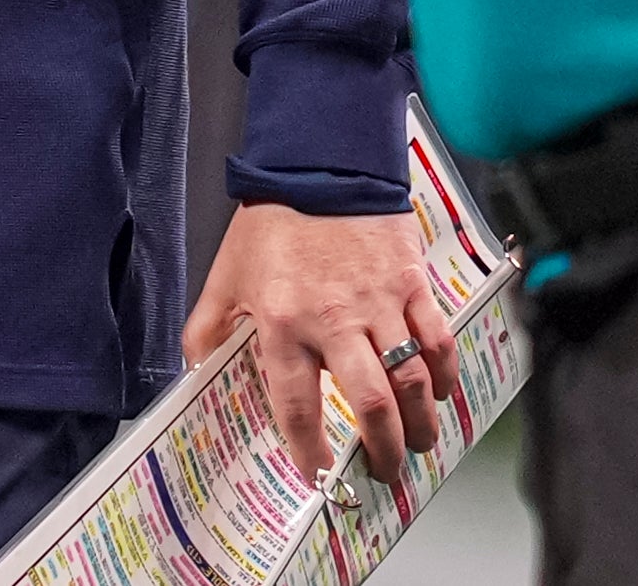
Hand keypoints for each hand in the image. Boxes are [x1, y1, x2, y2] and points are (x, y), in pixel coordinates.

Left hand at [186, 204, 459, 486]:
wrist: (320, 164)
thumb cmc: (272, 220)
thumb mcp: (227, 276)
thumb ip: (210, 327)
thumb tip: (193, 369)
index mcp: (282, 322)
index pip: (297, 404)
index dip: (309, 450)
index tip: (318, 473)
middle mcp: (333, 319)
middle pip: (369, 403)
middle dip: (382, 449)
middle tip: (385, 471)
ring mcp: (378, 303)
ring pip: (410, 379)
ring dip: (420, 423)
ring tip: (418, 444)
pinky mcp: (411, 283)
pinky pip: (437, 340)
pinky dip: (443, 374)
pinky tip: (440, 394)